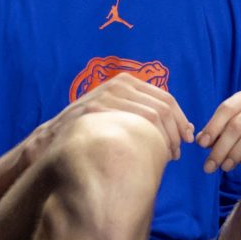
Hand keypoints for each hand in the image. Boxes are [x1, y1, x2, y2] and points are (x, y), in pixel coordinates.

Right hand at [23, 73, 193, 171]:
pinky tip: (150, 156)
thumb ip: (144, 115)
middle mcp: (118, 85)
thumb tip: (185, 129)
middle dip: (175, 132)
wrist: (53, 137)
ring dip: (165, 140)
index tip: (187, 139)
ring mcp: (107, 97)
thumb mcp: (118, 114)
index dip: (181, 121)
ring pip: (152, 117)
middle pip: (162, 109)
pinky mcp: (97, 111)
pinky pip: (134, 126)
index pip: (166, 99)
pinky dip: (148, 142)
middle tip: (176, 153)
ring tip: (167, 157)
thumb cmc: (92, 130)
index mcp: (127, 83)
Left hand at [196, 89, 240, 172]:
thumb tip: (199, 139)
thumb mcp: (230, 139)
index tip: (201, 145)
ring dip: (237, 151)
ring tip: (226, 167)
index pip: (226, 108)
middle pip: (237, 123)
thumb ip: (215, 137)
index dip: (212, 127)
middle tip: (210, 166)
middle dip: (221, 146)